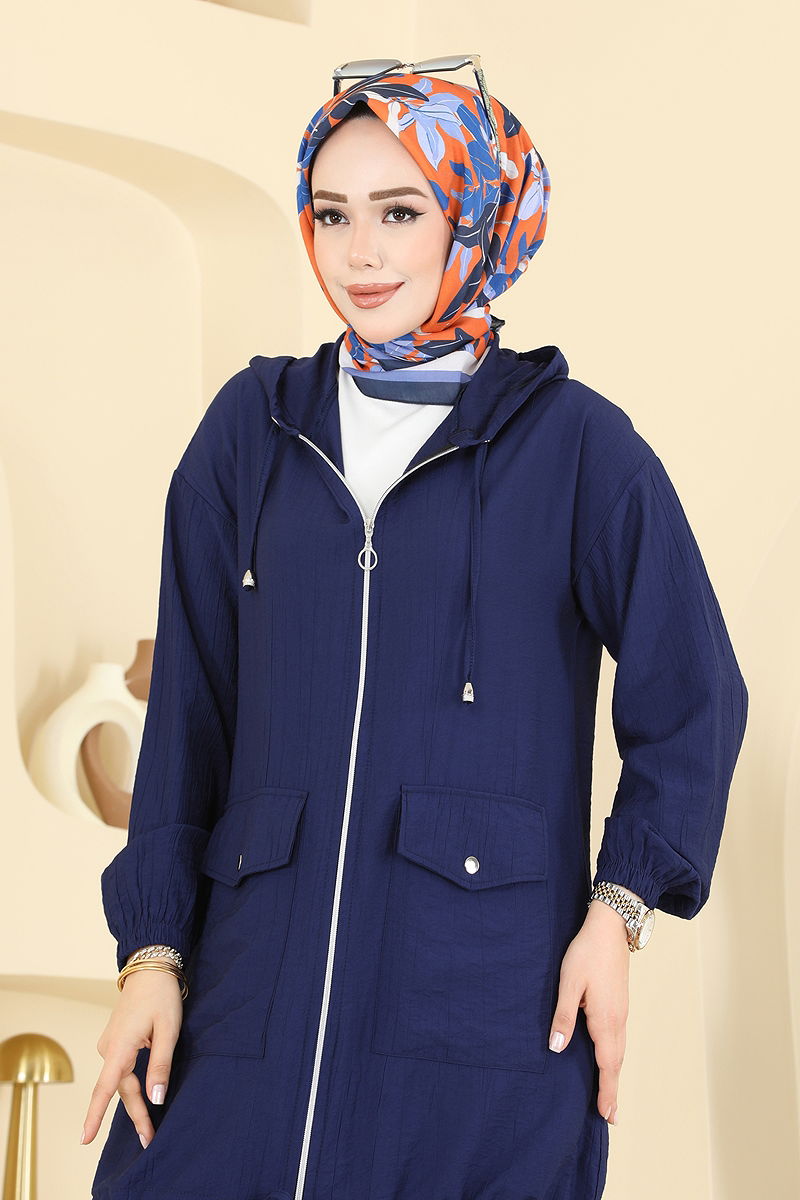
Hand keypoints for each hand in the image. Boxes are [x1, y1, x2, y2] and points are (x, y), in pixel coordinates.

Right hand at [81, 963, 183, 1149]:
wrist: (151, 968)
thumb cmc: (161, 996)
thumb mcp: (168, 1030)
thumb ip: (161, 1065)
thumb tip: (156, 1099)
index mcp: (120, 1046)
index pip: (104, 1088)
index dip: (95, 1115)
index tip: (84, 1139)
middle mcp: (109, 1047)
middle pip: (120, 1089)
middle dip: (136, 1115)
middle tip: (149, 1139)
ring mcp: (110, 1044)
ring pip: (122, 1081)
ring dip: (135, 1102)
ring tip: (149, 1127)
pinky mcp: (116, 1041)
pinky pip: (122, 1070)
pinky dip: (132, 1086)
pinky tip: (143, 1099)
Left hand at [547, 899, 630, 1125]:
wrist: (610, 927)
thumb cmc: (586, 952)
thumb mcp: (568, 983)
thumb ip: (563, 1016)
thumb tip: (557, 1048)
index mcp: (605, 1019)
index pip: (607, 1064)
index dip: (607, 1090)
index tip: (607, 1115)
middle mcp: (618, 1019)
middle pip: (616, 1062)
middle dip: (612, 1089)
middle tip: (609, 1116)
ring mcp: (622, 1011)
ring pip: (620, 1050)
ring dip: (614, 1074)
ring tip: (609, 1095)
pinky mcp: (620, 1003)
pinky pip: (619, 1038)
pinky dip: (615, 1056)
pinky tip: (609, 1057)